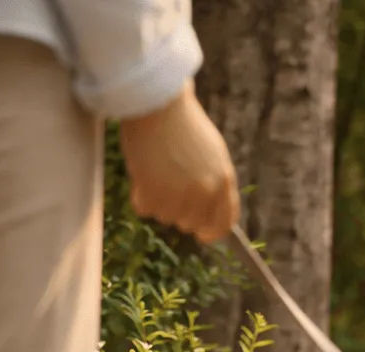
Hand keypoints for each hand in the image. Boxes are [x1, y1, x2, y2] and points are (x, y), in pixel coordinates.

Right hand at [117, 84, 238, 243]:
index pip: (224, 223)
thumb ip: (215, 184)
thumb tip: (208, 215)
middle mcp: (205, 192)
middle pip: (190, 223)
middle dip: (178, 209)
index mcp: (224, 181)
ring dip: (158, 199)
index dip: (212, 232)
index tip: (201, 234)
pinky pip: (144, 209)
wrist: (158, 104)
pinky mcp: (153, 193)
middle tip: (167, 183)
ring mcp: (180, 194)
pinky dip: (140, 195)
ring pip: (166, 217)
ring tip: (156, 169)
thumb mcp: (212, 154)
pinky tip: (143, 171)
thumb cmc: (183, 124)